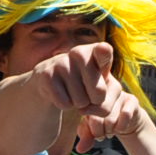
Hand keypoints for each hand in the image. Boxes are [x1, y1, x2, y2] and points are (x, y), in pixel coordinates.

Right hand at [27, 43, 146, 144]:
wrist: (56, 80)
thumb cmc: (87, 84)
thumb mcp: (105, 88)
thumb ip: (109, 99)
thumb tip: (87, 106)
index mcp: (98, 51)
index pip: (103, 51)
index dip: (103, 52)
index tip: (102, 49)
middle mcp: (79, 53)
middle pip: (99, 93)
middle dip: (96, 100)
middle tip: (89, 92)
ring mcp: (61, 63)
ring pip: (81, 101)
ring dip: (79, 103)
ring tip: (74, 91)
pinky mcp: (46, 75)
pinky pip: (64, 103)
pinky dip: (65, 105)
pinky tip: (62, 94)